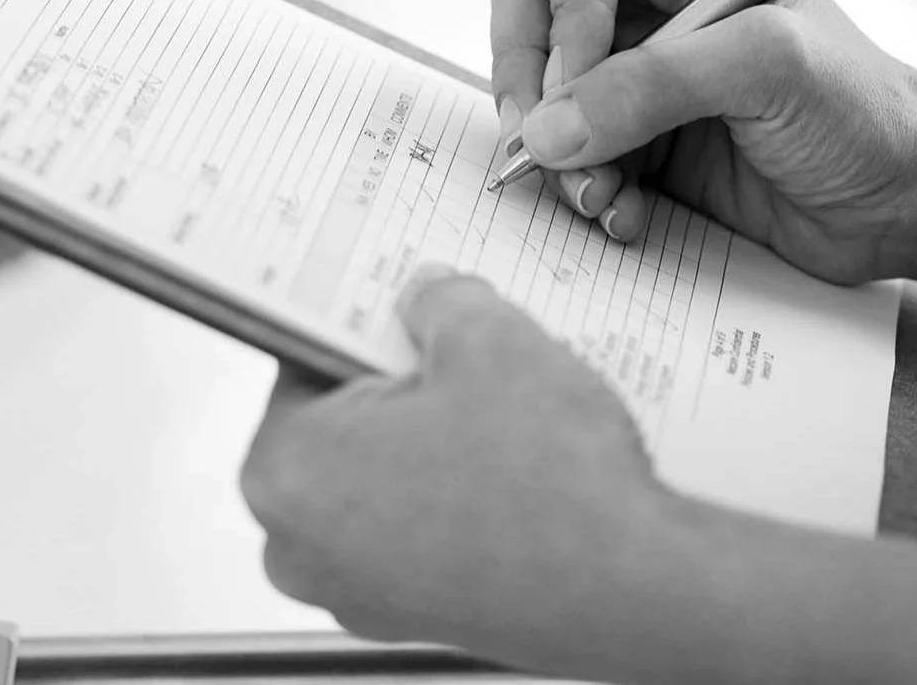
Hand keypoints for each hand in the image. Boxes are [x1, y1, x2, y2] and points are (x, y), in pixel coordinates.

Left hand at [242, 267, 674, 656]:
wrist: (629, 591)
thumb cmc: (548, 487)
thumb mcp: (491, 341)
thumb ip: (442, 302)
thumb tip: (429, 299)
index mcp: (286, 471)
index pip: (302, 361)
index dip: (364, 322)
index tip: (401, 305)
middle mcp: (301, 547)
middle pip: (343, 426)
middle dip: (401, 387)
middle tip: (467, 357)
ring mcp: (358, 593)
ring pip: (386, 479)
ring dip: (435, 441)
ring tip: (508, 415)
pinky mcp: (417, 617)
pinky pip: (421, 529)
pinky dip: (459, 494)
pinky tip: (520, 469)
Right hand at [490, 0, 916, 285]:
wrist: (902, 203)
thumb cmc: (864, 112)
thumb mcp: (766, 71)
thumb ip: (652, 86)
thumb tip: (546, 129)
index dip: (560, 3)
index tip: (578, 78)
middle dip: (529, 75)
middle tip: (544, 145)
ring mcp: (639, 57)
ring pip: (537, 82)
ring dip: (555, 148)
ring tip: (602, 196)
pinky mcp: (636, 127)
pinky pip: (565, 146)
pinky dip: (582, 184)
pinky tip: (628, 213)